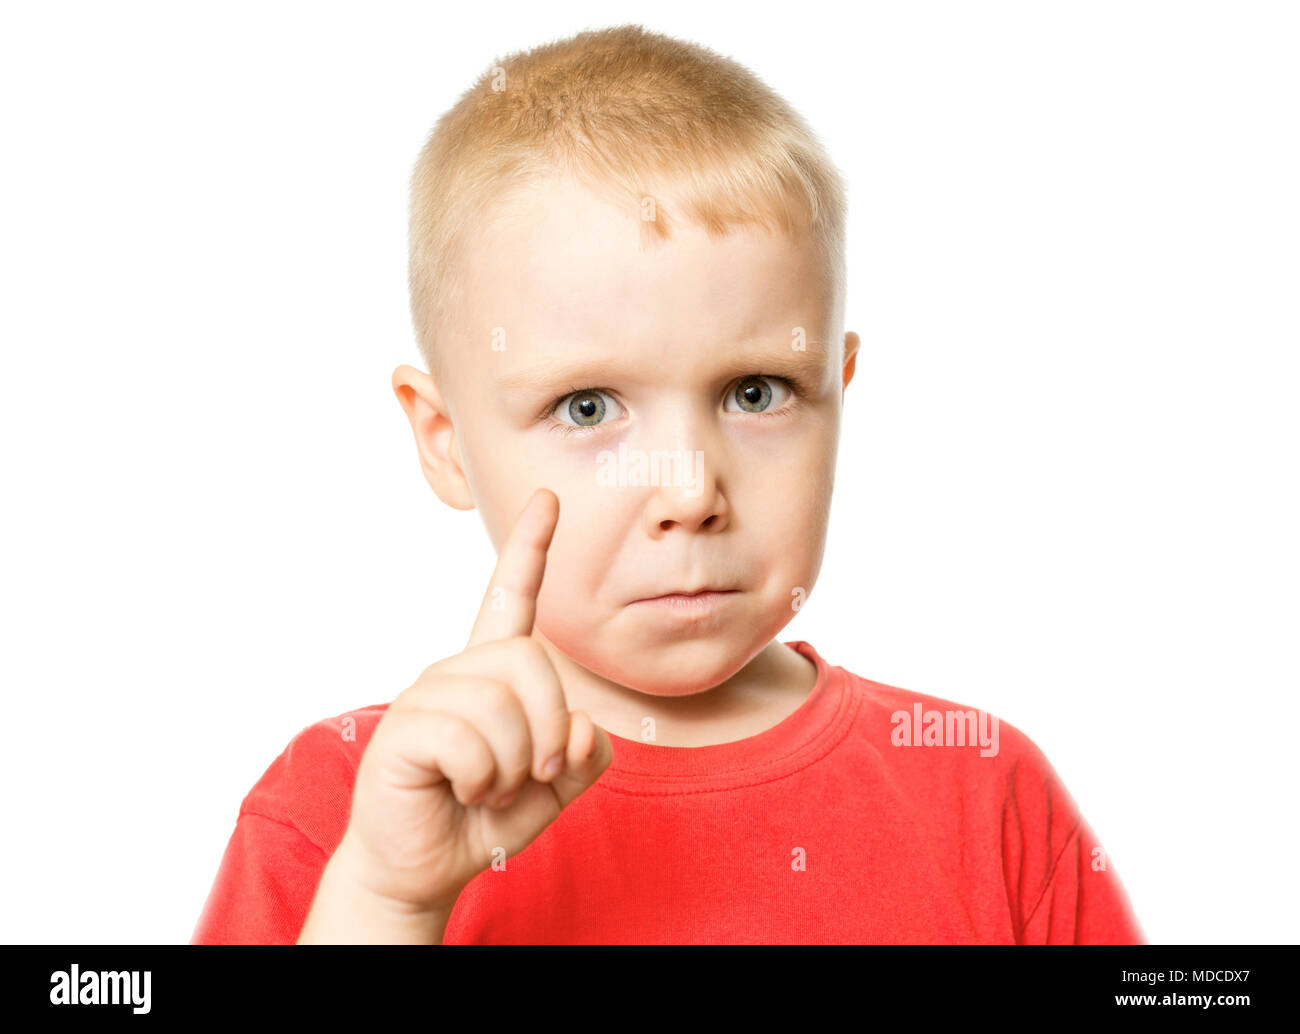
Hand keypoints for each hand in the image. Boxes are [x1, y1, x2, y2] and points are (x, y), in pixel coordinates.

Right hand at [335, 487, 611, 914]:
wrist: (427, 866)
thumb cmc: (487, 816)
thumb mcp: (556, 785)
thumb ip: (584, 751)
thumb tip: (577, 725)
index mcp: (492, 672)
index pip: (511, 596)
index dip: (531, 548)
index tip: (548, 499)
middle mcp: (456, 671)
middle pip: (530, 659)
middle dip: (547, 726)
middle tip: (534, 773)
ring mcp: (426, 695)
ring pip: (502, 705)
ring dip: (514, 765)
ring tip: (489, 787)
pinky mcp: (402, 730)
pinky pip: (468, 740)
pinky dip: (482, 779)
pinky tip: (462, 790)